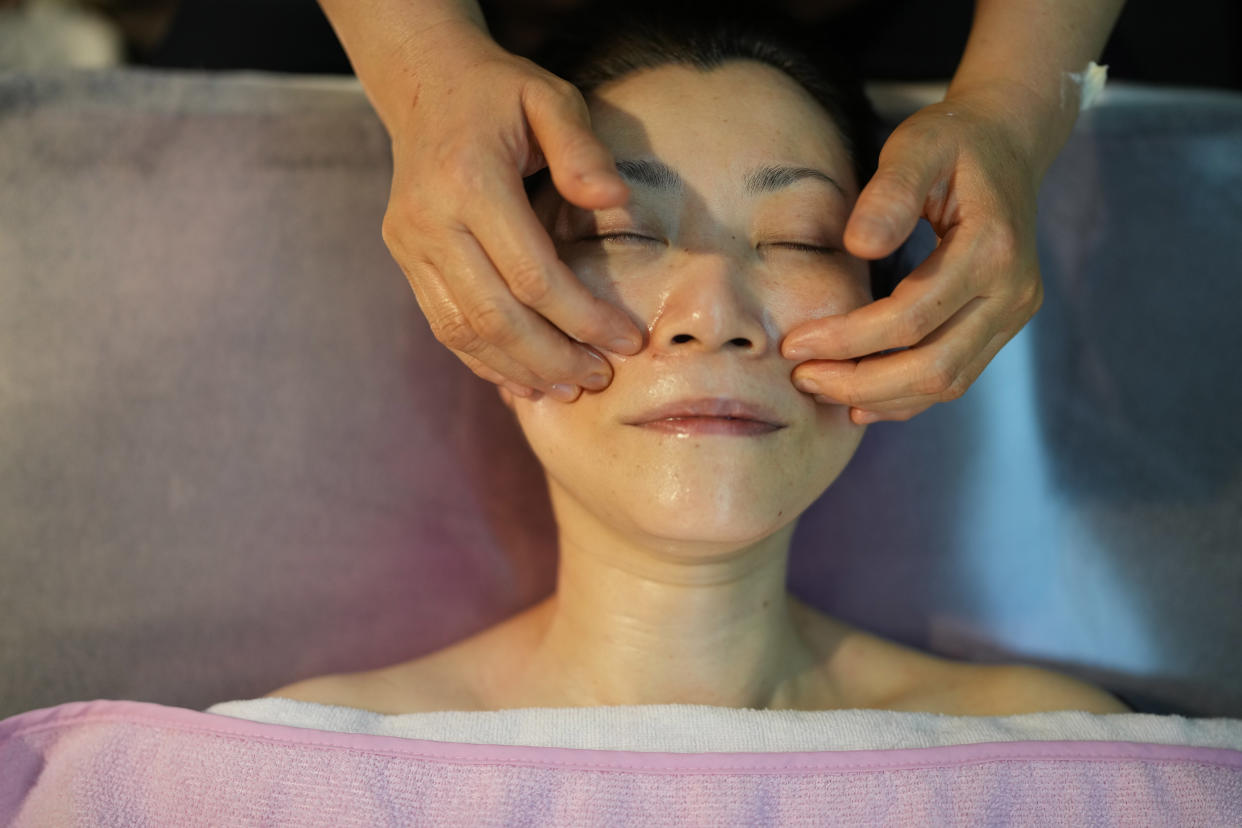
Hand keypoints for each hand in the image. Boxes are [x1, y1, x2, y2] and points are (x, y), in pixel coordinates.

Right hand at [381, 21, 643, 402]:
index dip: (583, 317)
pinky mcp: (406, 259)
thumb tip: (615, 203)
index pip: (532, 275)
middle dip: (553, 356)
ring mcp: (410, 244)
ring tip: (568, 388)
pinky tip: (524, 378)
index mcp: (469, 181)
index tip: (628, 341)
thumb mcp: (550, 97)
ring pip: (464, 330)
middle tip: (600, 377)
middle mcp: (430, 220)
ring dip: (519, 369)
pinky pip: (444, 324)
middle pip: (495, 315)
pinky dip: (484, 359)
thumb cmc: (500, 93)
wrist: (425, 84)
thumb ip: (582, 148)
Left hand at [781, 89, 1045, 424]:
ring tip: (819, 387)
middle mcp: (1013, 291)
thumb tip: (858, 246)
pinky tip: (859, 399)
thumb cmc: (953, 141)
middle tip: (801, 378)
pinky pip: (955, 378)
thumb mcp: (918, 145)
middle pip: (934, 366)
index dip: (849, 337)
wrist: (1007, 143)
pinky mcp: (1002, 327)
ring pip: (947, 384)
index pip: (912, 316)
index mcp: (992, 248)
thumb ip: (890, 192)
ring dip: (879, 396)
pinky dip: (906, 396)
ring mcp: (1013, 315)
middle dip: (860, 381)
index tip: (794, 342)